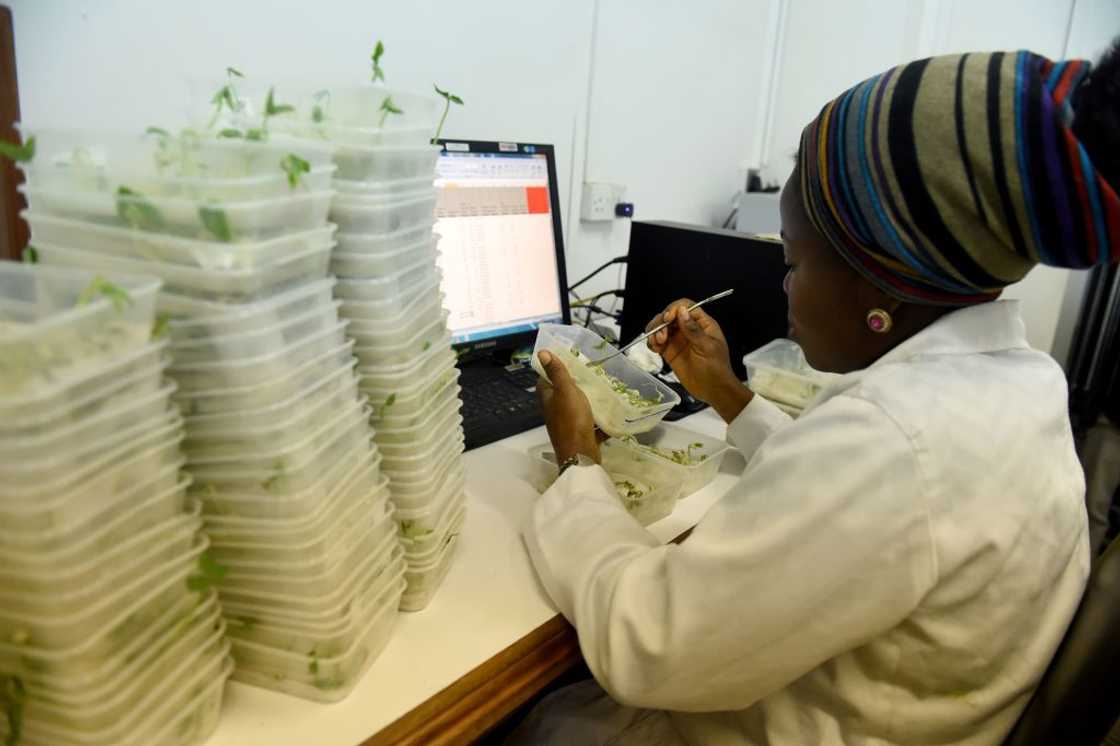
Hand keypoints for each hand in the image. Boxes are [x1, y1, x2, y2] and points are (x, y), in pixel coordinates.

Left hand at [536, 350, 602, 463]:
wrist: (581, 455)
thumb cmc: (571, 420)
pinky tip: (611, 410)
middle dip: (576, 383)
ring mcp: (566, 423)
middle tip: (592, 372)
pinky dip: (599, 418)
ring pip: (577, 407)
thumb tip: (541, 352)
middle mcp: (554, 410)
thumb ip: (556, 372)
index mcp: (547, 398)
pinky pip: (590, 422)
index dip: (555, 368)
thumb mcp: (565, 391)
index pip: (546, 378)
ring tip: (604, 387)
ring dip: (589, 400)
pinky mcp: (580, 433)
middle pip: (563, 392)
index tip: (571, 359)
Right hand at [647, 300, 752, 422]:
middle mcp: (688, 329)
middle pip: (670, 315)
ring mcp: (678, 340)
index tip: (668, 319)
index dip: (674, 310)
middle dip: (662, 322)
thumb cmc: (717, 369)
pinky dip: (653, 343)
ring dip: (655, 332)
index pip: (685, 307)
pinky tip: (656, 348)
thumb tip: (682, 312)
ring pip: (661, 327)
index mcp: (702, 324)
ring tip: (658, 343)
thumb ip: (694, 330)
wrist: (713, 390)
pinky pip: (657, 342)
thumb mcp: (708, 348)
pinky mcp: (670, 352)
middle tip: (662, 336)